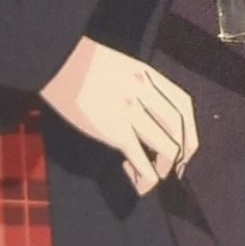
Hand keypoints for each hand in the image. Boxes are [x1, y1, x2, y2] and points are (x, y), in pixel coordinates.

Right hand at [40, 36, 198, 195]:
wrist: (55, 61)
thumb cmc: (81, 63)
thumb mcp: (121, 67)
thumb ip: (139, 87)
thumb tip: (147, 114)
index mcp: (149, 75)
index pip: (184, 106)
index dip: (189, 132)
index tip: (185, 147)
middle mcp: (146, 94)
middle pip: (180, 130)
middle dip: (182, 155)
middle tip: (174, 169)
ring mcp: (132, 113)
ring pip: (167, 148)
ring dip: (165, 168)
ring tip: (155, 175)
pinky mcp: (115, 131)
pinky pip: (141, 160)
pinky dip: (146, 177)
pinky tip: (140, 184)